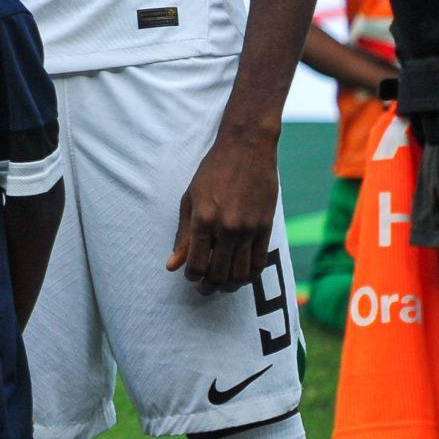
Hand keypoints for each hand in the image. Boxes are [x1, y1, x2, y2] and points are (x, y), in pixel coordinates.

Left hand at [167, 130, 278, 292]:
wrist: (246, 150)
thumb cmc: (212, 172)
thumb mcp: (189, 200)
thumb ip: (182, 235)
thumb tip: (172, 265)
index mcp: (203, 220)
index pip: (197, 264)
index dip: (192, 276)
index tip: (190, 276)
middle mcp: (227, 228)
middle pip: (219, 274)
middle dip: (209, 286)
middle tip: (204, 288)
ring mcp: (249, 229)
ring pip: (241, 273)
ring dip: (229, 285)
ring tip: (222, 285)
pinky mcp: (266, 228)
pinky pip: (259, 263)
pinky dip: (249, 275)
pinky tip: (241, 276)